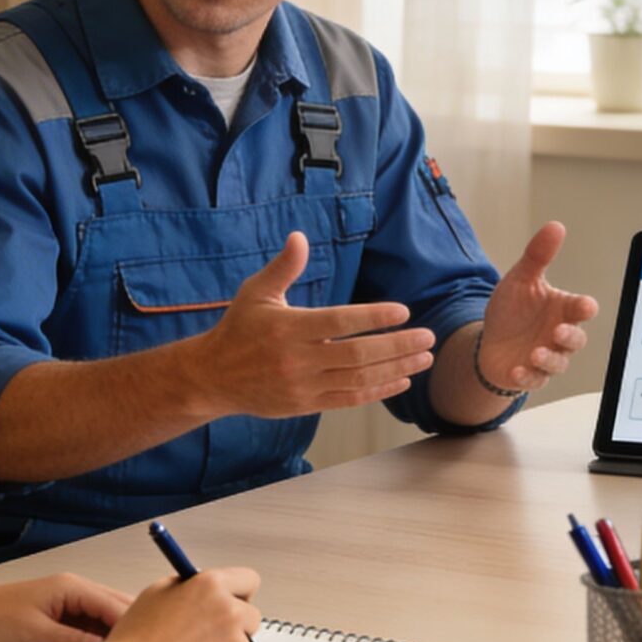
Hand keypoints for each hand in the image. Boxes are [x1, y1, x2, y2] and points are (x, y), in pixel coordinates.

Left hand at [0, 573, 132, 641]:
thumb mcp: (35, 632)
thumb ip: (71, 640)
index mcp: (71, 587)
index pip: (113, 605)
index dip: (131, 626)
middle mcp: (76, 590)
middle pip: (117, 607)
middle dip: (133, 627)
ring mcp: (72, 602)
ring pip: (108, 617)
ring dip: (119, 633)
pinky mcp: (66, 615)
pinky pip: (94, 624)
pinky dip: (104, 637)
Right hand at [107, 567, 264, 641]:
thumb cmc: (138, 638)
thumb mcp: (156, 593)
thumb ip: (187, 585)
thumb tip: (204, 585)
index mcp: (210, 585)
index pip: (248, 580)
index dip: (240, 592)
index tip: (232, 600)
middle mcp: (229, 609)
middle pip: (251, 613)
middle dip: (235, 621)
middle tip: (209, 632)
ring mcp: (235, 640)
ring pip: (244, 640)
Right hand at [198, 233, 436, 416]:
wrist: (213, 377)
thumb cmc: (239, 328)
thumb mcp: (256, 293)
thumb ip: (283, 267)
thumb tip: (300, 236)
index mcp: (289, 328)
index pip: (340, 322)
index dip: (373, 317)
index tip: (404, 311)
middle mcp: (299, 359)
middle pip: (358, 354)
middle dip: (398, 346)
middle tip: (428, 337)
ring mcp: (304, 386)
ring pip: (359, 379)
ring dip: (396, 368)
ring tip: (424, 357)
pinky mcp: (306, 405)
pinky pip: (349, 399)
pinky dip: (378, 390)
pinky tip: (401, 379)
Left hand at [475, 223, 600, 393]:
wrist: (490, 341)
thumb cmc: (512, 310)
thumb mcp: (520, 279)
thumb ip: (538, 255)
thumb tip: (555, 226)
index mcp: (561, 309)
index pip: (582, 308)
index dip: (584, 307)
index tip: (584, 306)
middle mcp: (558, 334)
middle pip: (576, 339)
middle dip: (570, 337)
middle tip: (559, 331)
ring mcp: (547, 357)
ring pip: (558, 363)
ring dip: (549, 359)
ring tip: (535, 353)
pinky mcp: (531, 376)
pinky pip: (535, 380)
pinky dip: (527, 377)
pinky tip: (517, 370)